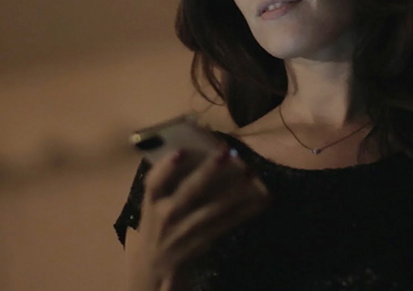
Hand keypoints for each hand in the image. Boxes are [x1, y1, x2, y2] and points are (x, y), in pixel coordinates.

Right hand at [132, 144, 270, 286]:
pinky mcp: (203, 240)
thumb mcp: (153, 202)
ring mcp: (186, 230)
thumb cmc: (157, 222)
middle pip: (188, 191)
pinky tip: (260, 198)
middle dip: (208, 171)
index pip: (154, 182)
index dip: (167, 167)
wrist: (155, 263)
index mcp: (152, 200)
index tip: (182, 151)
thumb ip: (166, 180)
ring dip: (234, 191)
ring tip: (250, 174)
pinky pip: (227, 223)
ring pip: (213, 209)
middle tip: (226, 152)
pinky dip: (244, 210)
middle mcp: (167, 215)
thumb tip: (194, 148)